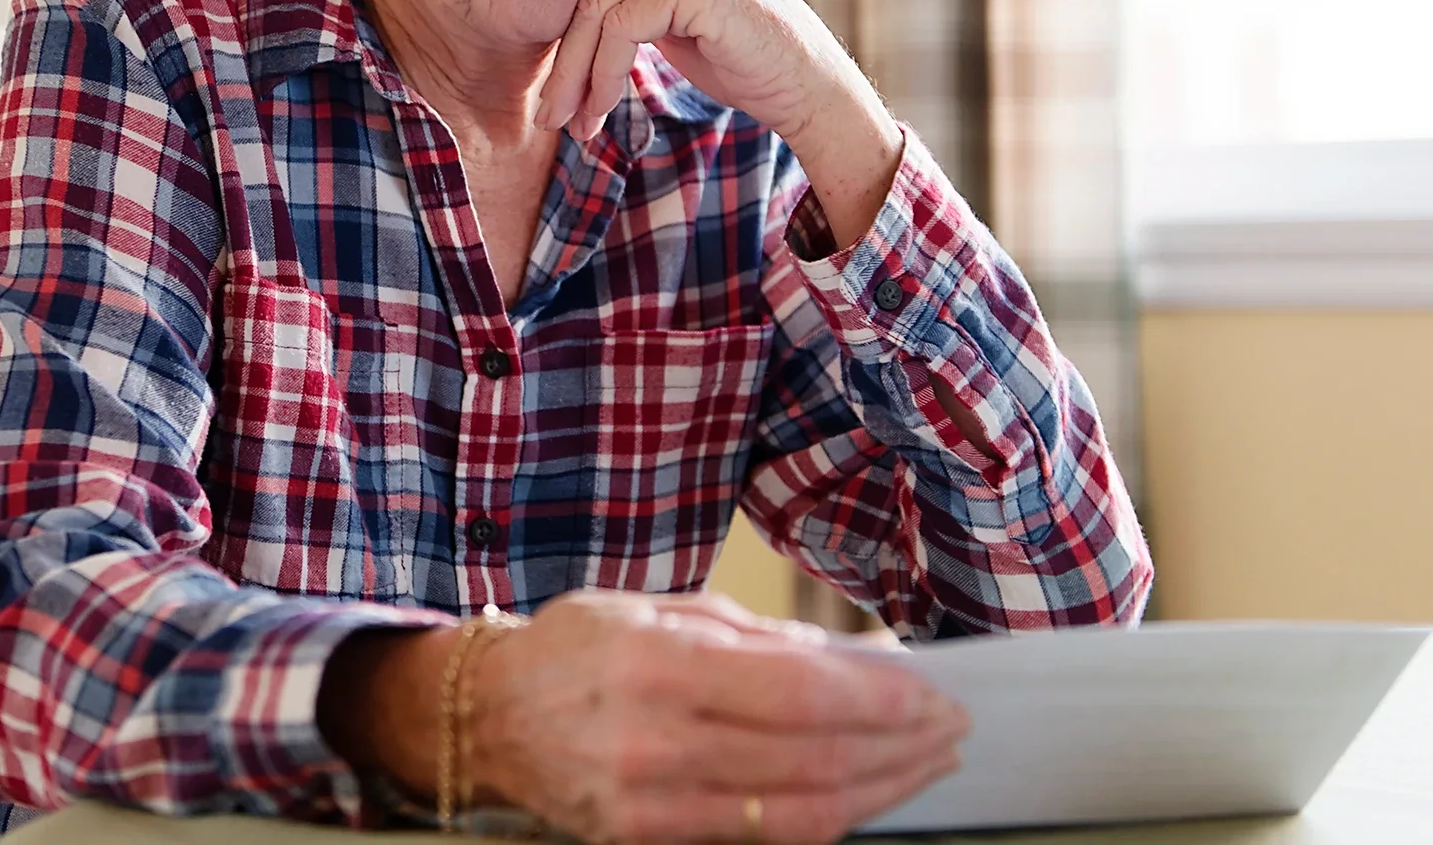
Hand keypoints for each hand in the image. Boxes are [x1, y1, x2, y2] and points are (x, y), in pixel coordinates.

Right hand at [470, 590, 967, 843]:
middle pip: (810, 758)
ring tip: (923, 766)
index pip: (797, 694)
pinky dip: (823, 819)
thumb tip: (855, 658)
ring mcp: (646, 804)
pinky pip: (757, 839)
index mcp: (656, 664)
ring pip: (796, 812)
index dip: (879, 701)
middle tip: (947, 729)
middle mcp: (652, 741)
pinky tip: (860, 797)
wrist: (485, 718)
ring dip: (877, 790)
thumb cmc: (575, 649)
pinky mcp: (641, 842)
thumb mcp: (658, 610)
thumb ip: (757, 638)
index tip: (932, 694)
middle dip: (897, 747)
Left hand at [537, 0, 866, 144]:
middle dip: (568, 61)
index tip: (563, 95)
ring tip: (576, 125)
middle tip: (553, 115)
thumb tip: (569, 21)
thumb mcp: (676, 22)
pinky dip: (604, 74)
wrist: (810, 90)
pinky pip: (622, 28)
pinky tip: (604, 108)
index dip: (575, 38)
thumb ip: (635, 3)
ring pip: (600, 11)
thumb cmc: (746, 63)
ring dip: (579, 76)